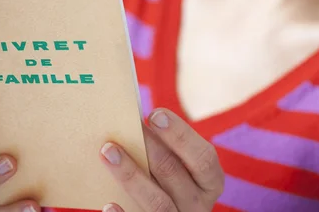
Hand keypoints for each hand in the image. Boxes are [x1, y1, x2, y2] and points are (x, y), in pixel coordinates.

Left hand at [100, 108, 223, 211]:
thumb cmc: (170, 179)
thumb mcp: (179, 166)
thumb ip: (165, 147)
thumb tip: (132, 120)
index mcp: (209, 183)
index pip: (203, 159)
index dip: (180, 135)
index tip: (154, 115)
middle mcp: (198, 205)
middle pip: (174, 173)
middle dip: (148, 147)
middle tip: (126, 126)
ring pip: (157, 203)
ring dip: (131, 175)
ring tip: (108, 152)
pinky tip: (109, 203)